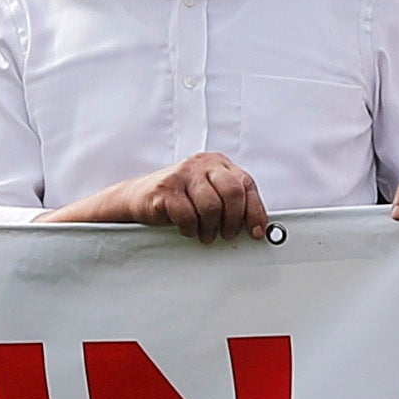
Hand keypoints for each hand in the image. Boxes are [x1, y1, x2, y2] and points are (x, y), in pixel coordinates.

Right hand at [66, 155, 270, 240]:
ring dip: (210, 228)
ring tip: (204, 234)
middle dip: (233, 220)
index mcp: (218, 163)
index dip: (254, 211)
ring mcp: (183, 174)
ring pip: (211, 206)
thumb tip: (258, 226)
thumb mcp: (209, 194)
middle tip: (226, 234)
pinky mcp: (166, 188)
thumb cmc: (179, 199)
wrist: (139, 197)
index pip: (246, 185)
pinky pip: (188, 215)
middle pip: (233, 192)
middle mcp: (202, 164)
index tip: (255, 232)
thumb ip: (231, 202)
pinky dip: (190, 229)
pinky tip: (187, 229)